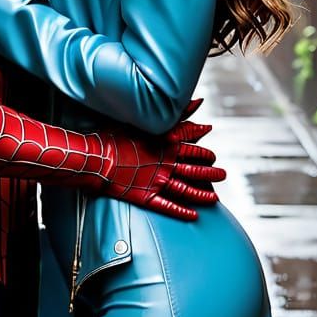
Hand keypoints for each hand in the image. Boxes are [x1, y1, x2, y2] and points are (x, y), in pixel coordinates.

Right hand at [95, 100, 225, 220]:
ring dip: (202, 194)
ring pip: (187, 189)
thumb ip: (174, 113)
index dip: (203, 142)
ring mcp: (157, 181)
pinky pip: (169, 207)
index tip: (210, 140)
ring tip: (215, 197)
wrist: (96, 158)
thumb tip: (197, 100)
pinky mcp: (147, 197)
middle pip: (195, 167)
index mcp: (166, 143)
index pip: (192, 141)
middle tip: (221, 173)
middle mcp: (166, 163)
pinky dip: (182, 212)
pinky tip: (193, 216)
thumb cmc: (114, 136)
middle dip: (210, 170)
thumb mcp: (141, 119)